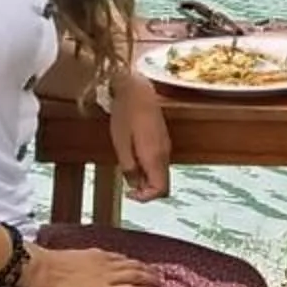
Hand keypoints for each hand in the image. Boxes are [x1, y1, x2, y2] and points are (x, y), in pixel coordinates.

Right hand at [17, 244, 160, 286]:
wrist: (40, 269)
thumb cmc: (47, 266)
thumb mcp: (69, 259)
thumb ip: (81, 263)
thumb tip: (81, 269)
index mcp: (96, 255)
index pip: (122, 258)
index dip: (135, 263)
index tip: (143, 267)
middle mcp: (106, 263)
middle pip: (134, 266)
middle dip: (148, 271)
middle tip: (160, 276)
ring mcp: (106, 277)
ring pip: (136, 276)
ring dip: (151, 279)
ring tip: (160, 283)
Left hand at [111, 76, 171, 202]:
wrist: (136, 88)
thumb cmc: (126, 114)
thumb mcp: (120, 144)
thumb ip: (128, 167)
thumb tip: (134, 184)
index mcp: (154, 156)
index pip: (161, 190)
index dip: (145, 198)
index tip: (129, 193)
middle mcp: (165, 153)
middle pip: (163, 184)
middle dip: (146, 190)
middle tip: (127, 184)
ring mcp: (165, 145)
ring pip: (161, 174)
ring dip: (146, 178)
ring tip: (128, 168)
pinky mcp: (163, 139)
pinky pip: (159, 162)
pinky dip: (148, 168)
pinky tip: (134, 157)